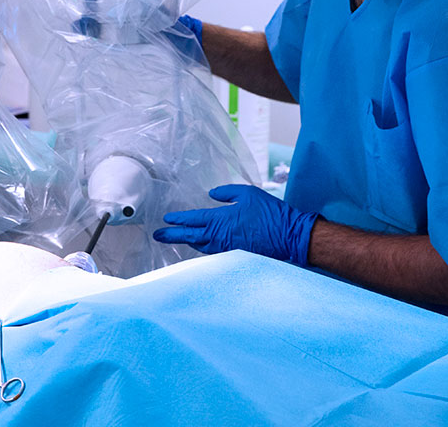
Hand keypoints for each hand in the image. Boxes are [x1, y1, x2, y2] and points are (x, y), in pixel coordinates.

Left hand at [153, 184, 317, 265]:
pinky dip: (203, 248)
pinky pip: (213, 252)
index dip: (178, 220)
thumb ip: (226, 193)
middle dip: (173, 236)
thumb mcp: (247, 193)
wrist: (289, 236)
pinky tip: (201, 246)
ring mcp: (228, 248)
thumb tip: (212, 195)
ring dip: (187, 242)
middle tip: (158, 236)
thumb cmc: (270, 213)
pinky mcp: (236, 255)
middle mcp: (220, 237)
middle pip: (191, 237)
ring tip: (177, 239)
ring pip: (201, 246)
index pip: (193, 220)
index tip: (166, 219)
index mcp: (221, 220)